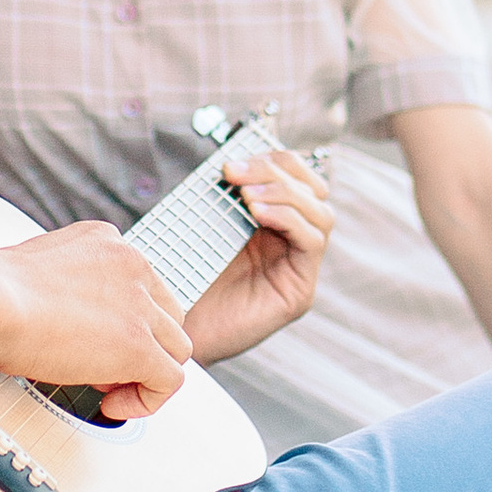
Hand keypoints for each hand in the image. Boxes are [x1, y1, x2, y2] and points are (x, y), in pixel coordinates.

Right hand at [0, 223, 193, 417]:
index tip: (100, 342)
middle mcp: (132, 266)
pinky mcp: (139, 344)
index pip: (144, 287)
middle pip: (168, 316)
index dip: (128, 322)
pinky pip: (170, 380)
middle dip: (144, 346)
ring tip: (109, 388)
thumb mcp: (39, 271)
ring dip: (148, 373)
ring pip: (176, 347)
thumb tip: (68, 324)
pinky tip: (114, 404)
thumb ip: (66, 287)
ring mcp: (140, 305)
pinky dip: (149, 400)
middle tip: (105, 367)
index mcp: (107, 243)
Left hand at [185, 148, 331, 364]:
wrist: (171, 331)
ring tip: (247, 195)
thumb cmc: (183, 280)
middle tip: (236, 173)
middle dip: (277, 172)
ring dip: (284, 194)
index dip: (272, 161)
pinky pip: (312, 243)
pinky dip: (290, 219)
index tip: (234, 161)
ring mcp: (299, 269)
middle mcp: (291, 244)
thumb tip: (231, 163)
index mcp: (272, 224)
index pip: (295, 178)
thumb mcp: (205, 228)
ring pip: (320, 214)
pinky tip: (259, 213)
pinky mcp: (298, 292)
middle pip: (313, 191)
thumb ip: (224, 198)